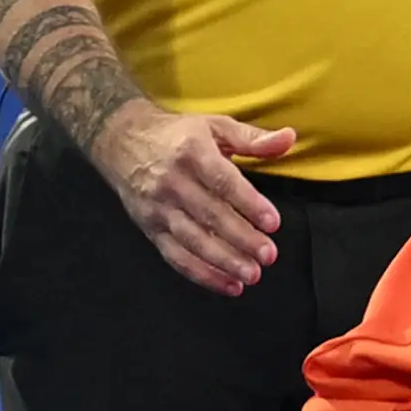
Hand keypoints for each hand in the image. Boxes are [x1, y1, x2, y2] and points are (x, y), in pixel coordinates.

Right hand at [90, 100, 292, 296]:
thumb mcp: (214, 125)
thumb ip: (252, 137)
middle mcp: (173, 181)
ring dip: (224, 261)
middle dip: (241, 238)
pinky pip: (176, 256)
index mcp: (192, 152)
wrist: (121, 141)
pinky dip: (202, 274)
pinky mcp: (151, 228)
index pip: (223, 181)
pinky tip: (227, 284)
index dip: (249, 203)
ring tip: (251, 274)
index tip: (272, 222)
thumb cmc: (176, 135)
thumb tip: (289, 139)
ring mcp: (159, 208)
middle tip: (268, 255)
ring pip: (193, 240)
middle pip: (210, 215)